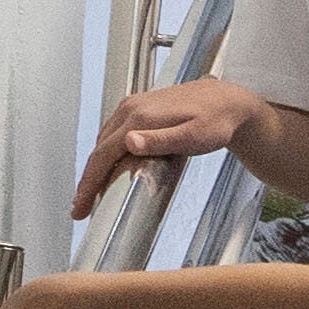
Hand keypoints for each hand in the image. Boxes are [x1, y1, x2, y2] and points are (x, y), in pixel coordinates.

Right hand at [74, 80, 255, 218]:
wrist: (228, 101)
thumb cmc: (216, 120)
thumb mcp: (193, 136)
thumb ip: (161, 141)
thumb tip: (129, 141)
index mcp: (139, 117)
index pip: (103, 155)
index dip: (89, 183)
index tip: (80, 206)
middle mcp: (130, 109)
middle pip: (98, 149)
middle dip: (87, 181)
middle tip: (81, 208)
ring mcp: (133, 106)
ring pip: (104, 141)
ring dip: (95, 168)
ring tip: (92, 193)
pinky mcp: (139, 108)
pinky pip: (113, 133)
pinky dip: (106, 154)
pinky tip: (110, 168)